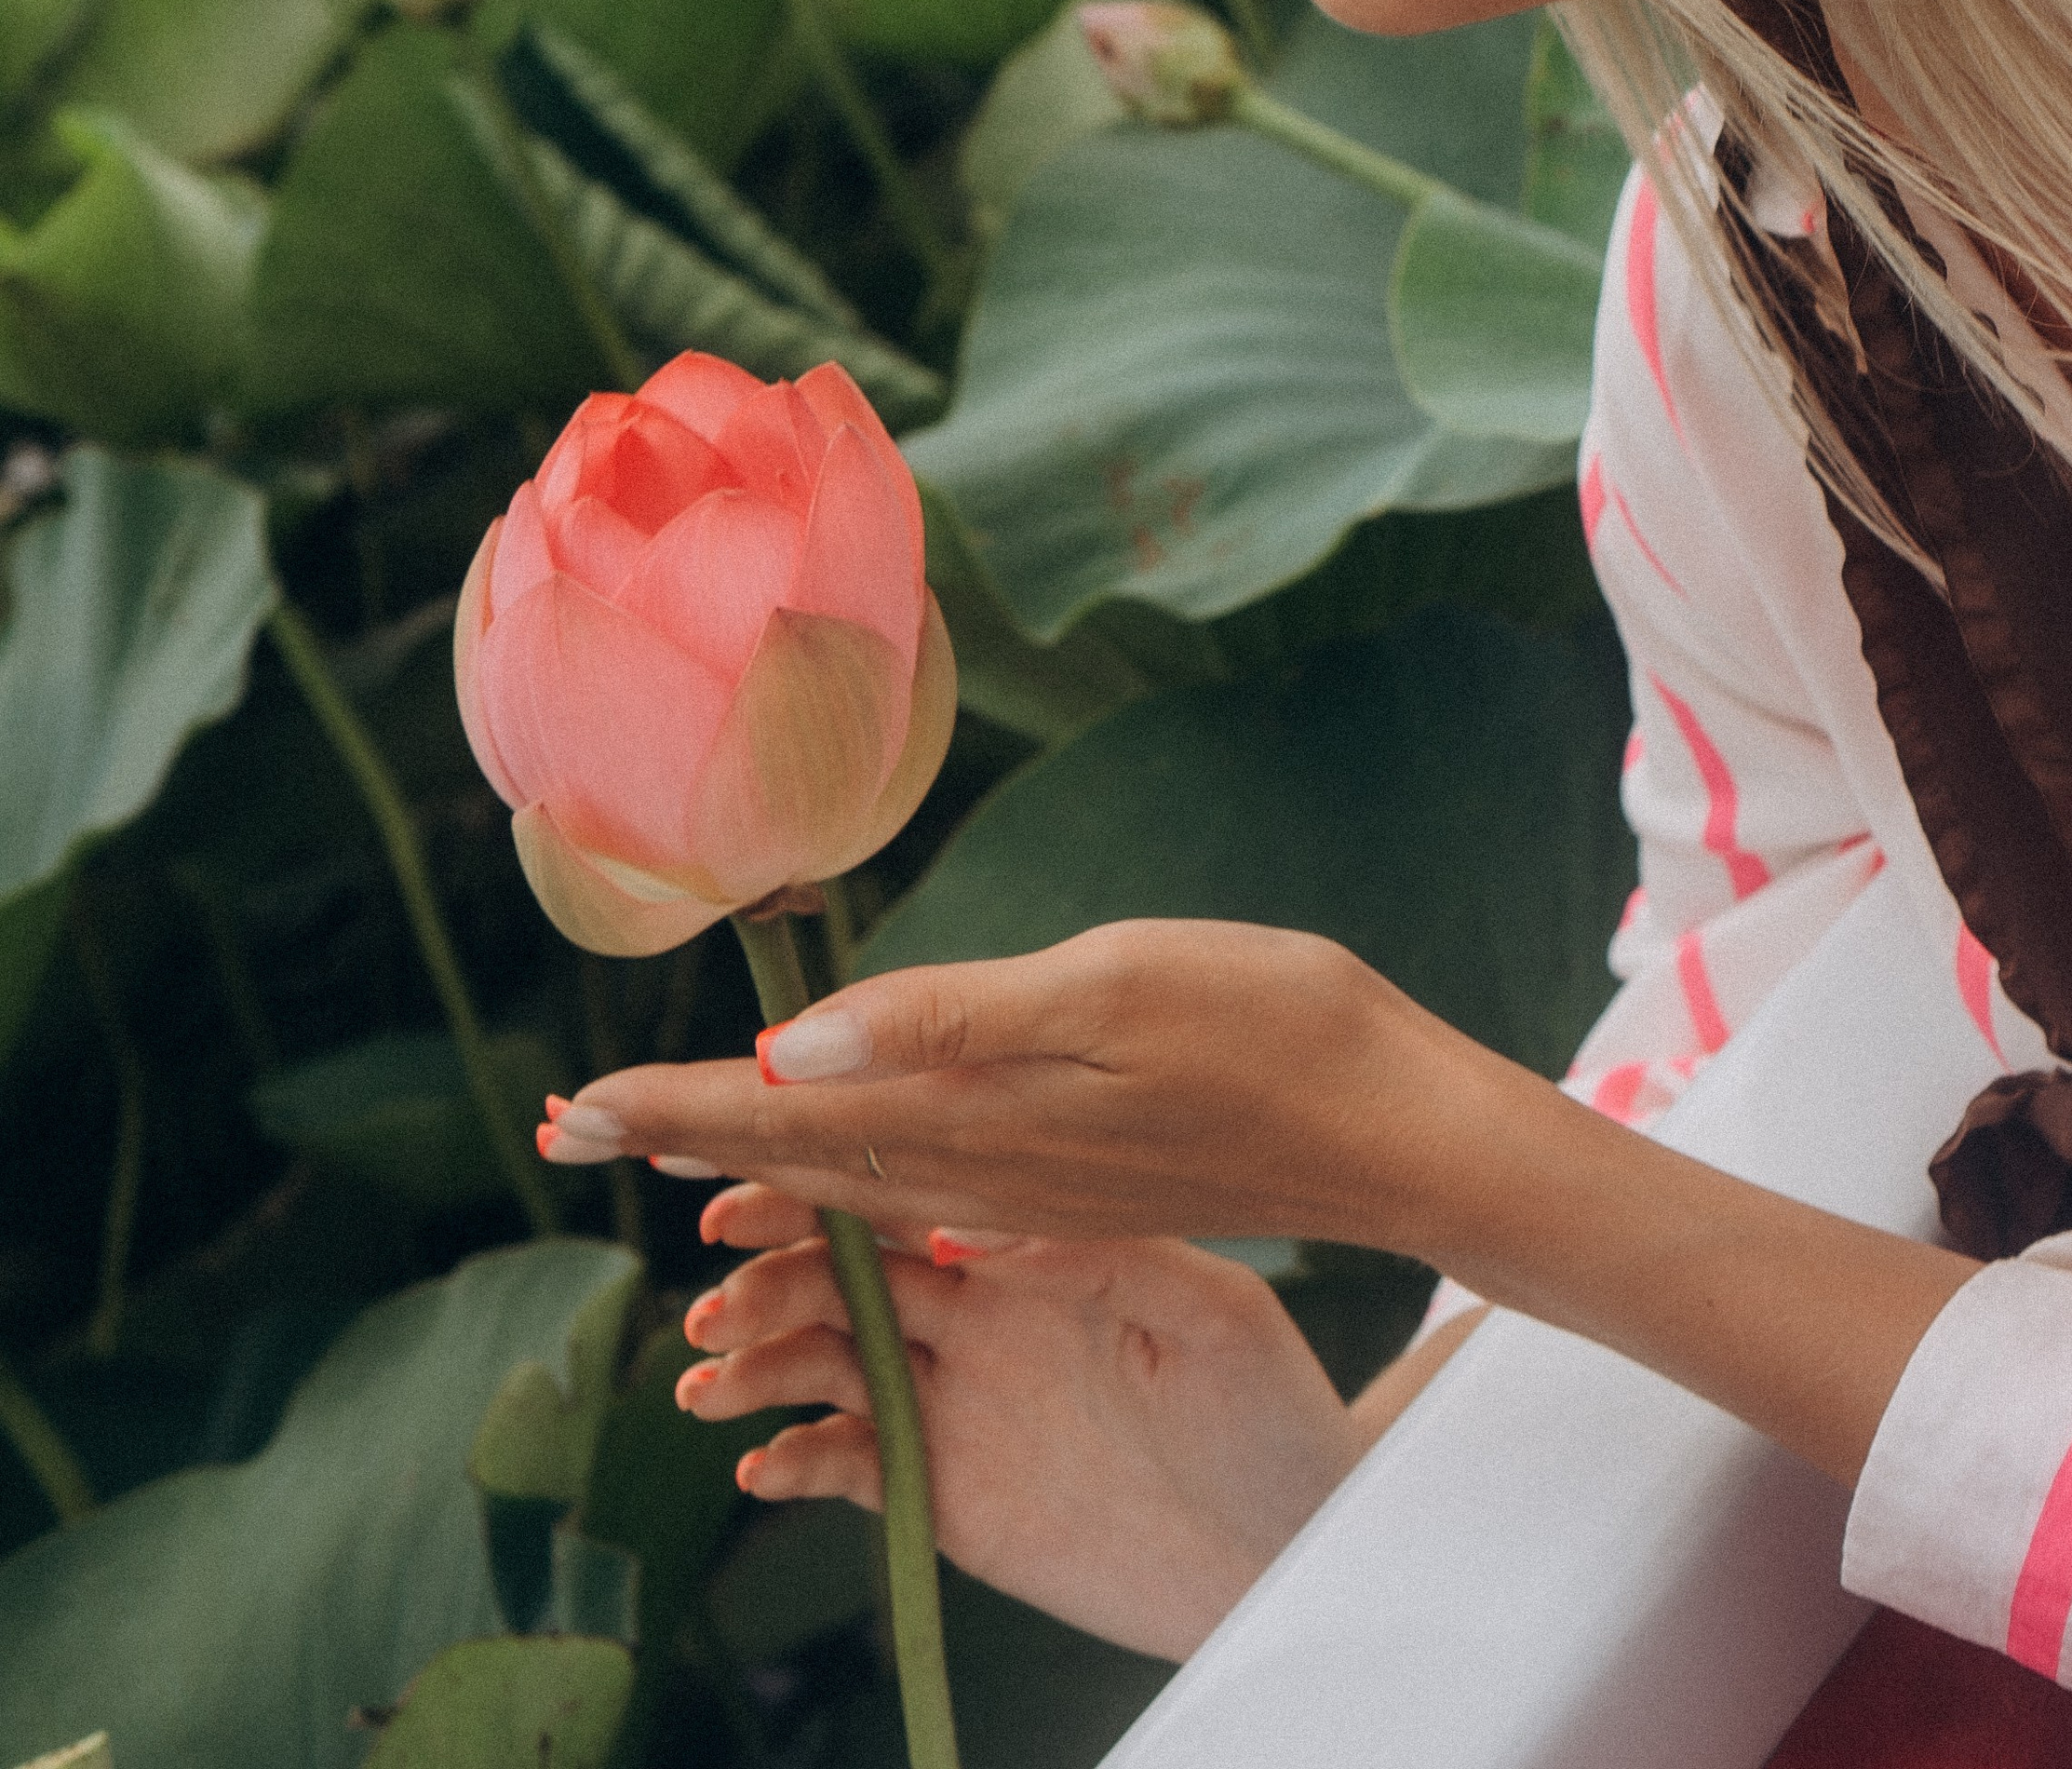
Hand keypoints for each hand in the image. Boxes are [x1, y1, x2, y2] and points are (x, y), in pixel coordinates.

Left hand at [541, 921, 1475, 1254]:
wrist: (1390, 1124)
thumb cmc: (1264, 1028)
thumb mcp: (1106, 989)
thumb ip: (948, 1022)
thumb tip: (796, 1048)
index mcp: (974, 1123)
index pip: (785, 1123)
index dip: (675, 1110)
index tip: (574, 1103)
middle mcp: (979, 1176)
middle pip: (798, 1161)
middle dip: (684, 1136)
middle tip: (575, 1122)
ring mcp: (1025, 1190)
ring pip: (850, 1179)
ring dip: (751, 1153)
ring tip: (670, 1132)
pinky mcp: (1067, 1184)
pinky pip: (912, 1186)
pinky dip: (839, 1165)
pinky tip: (832, 1146)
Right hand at [677, 1210, 1362, 1659]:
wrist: (1289, 1543)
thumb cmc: (1270, 1408)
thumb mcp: (1210, 1317)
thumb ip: (1104, 1261)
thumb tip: (978, 1228)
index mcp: (1028, 1249)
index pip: (902, 1196)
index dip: (816, 1189)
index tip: (742, 1189)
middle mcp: (977, 1313)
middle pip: (840, 1276)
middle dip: (764, 1279)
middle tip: (716, 1304)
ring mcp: (958, 1401)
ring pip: (826, 1365)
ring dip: (758, 1369)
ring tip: (709, 1389)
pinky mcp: (949, 1492)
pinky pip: (852, 1467)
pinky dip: (795, 1462)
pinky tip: (763, 1467)